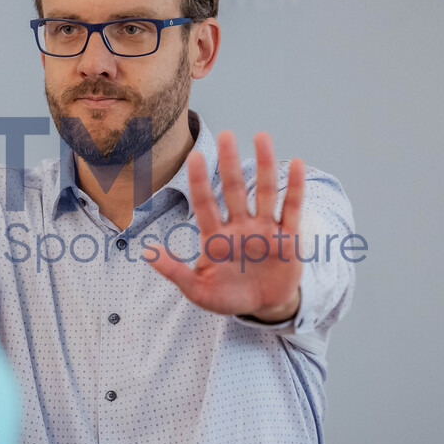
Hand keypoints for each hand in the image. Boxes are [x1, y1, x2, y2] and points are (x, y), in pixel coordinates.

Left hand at [148, 131, 304, 321]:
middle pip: (234, 190)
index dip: (200, 181)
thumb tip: (147, 252)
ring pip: (264, 192)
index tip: (194, 156)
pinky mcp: (288, 238)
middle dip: (229, 163)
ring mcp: (264, 229)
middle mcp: (240, 227)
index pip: (205, 204)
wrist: (263, 308)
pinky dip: (295, 187)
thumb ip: (174, 272)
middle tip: (225, 134)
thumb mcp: (198, 290)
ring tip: (262, 136)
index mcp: (216, 237)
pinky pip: (291, 209)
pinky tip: (295, 163)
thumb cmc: (228, 297)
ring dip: (264, 165)